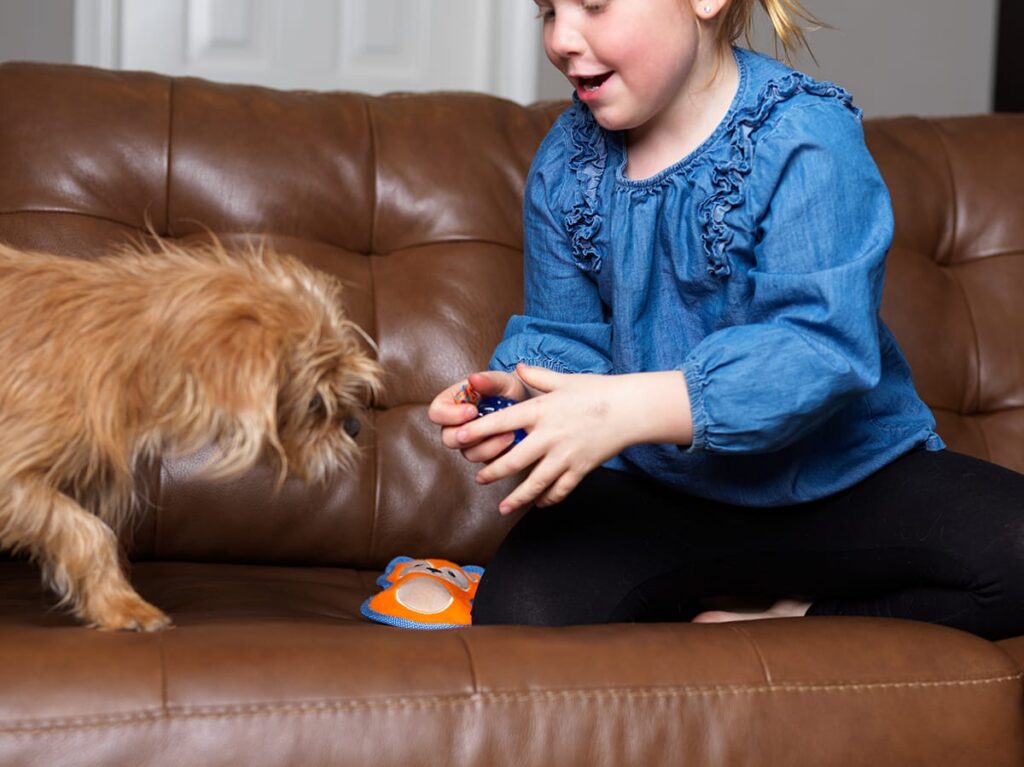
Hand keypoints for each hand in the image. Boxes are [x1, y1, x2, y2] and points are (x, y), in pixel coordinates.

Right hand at [427, 370, 528, 462]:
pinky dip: (500, 454)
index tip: (472, 410)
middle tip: (489, 427)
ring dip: (489, 446)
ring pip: (468, 454)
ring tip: (509, 434)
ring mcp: (470, 443)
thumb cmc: (508, 390)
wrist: (526, 406)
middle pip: (448, 439)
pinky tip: (514, 443)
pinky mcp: (485, 455)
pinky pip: (487, 462)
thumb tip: (473, 378)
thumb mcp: (502, 381)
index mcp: (452, 404)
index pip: (436, 412)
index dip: (450, 415)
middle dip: (468, 436)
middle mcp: (456, 426)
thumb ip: (488, 380)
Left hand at [455, 364, 639, 514]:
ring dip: (517, 497)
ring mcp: (565, 455)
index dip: (477, 432)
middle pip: (513, 459)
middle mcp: (549, 435)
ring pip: (535, 482)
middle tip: (479, 478)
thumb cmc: (597, 391)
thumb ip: (537, 377)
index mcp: (541, 411)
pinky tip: (540, 504)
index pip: (501, 422)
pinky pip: (561, 489)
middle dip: (493, 471)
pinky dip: (549, 499)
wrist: (630, 409)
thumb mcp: (564, 380)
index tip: (459, 439)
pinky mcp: (581, 468)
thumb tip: (518, 367)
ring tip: (503, 507)